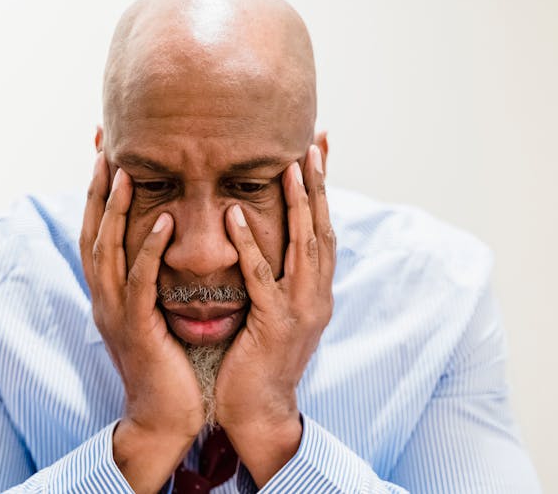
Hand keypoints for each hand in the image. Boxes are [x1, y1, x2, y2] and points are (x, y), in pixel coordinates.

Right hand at [79, 153, 203, 491]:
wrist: (166, 415)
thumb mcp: (156, 314)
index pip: (100, 232)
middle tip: (102, 147)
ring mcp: (116, 313)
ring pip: (107, 252)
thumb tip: (169, 245)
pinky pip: (139, 283)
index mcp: (111, 292)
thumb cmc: (169, 363)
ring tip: (125, 171)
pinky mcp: (136, 329)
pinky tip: (161, 222)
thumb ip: (154, 281)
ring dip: (115, 210)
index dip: (100, 194)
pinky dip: (147, 250)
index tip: (106, 154)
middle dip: (97, 189)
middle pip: (93, 232)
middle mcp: (105, 297)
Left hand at [217, 145, 335, 485]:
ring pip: (304, 247)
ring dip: (297, 204)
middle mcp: (317, 295)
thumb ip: (278, 280)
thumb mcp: (276, 313)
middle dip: (319, 186)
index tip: (317, 154)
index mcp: (316, 291)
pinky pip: (262, 278)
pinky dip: (250, 244)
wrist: (260, 412)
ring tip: (288, 166)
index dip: (321, 193)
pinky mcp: (276, 326)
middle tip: (314, 145)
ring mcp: (301, 311)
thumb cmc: (259, 361)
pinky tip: (236, 214)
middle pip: (321, 230)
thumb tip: (269, 246)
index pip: (322, 231)